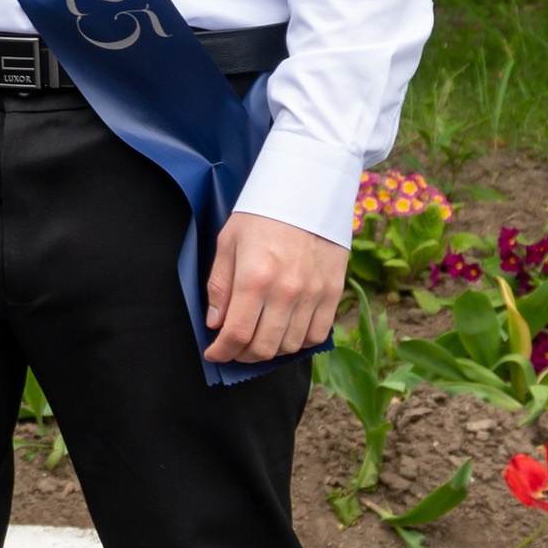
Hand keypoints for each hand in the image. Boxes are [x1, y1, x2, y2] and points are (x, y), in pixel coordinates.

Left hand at [203, 213, 346, 366]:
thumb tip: (215, 324)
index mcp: (254, 277)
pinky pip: (317, 335)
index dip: (221, 351)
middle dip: (242, 355)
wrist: (307, 192)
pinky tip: (286, 331)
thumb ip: (220, 286)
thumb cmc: (262, 216)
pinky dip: (299, 341)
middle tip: (234, 348)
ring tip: (258, 338)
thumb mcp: (228, 242)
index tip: (214, 353)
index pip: (236, 334)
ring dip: (270, 350)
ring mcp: (313, 294)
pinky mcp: (333, 292)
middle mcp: (286, 291)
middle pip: (263, 347)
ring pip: (290, 346)